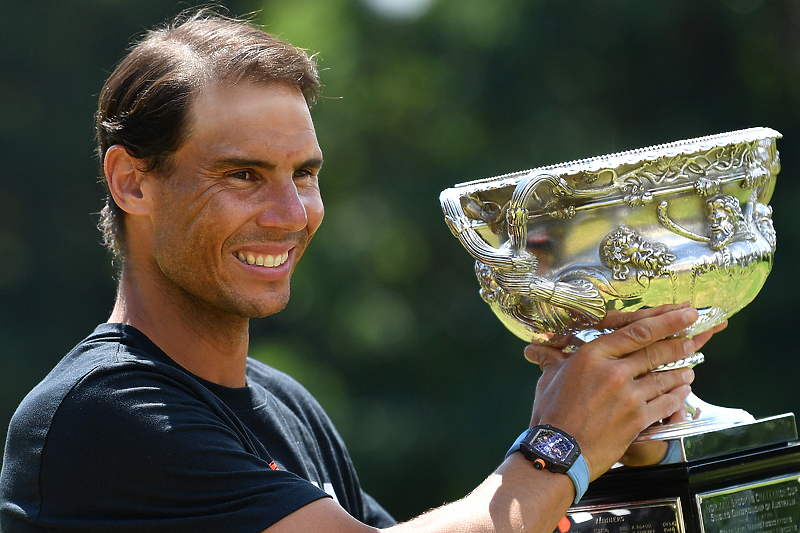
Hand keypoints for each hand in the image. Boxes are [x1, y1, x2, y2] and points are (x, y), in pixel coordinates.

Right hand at [523, 303, 725, 478]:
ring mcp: (629, 396)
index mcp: (592, 355)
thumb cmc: (550, 415)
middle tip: (696, 333)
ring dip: (681, 370)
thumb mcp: (548, 379)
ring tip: (690, 367)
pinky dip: (677, 396)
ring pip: (665, 377)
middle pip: (656, 351)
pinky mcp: (637, 419)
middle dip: (681, 341)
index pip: (637, 331)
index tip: (683, 313)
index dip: (665, 320)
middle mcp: (614, 372)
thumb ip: (552, 360)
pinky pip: (665, 403)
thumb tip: (535, 350)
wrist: (558, 452)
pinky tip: (682, 392)